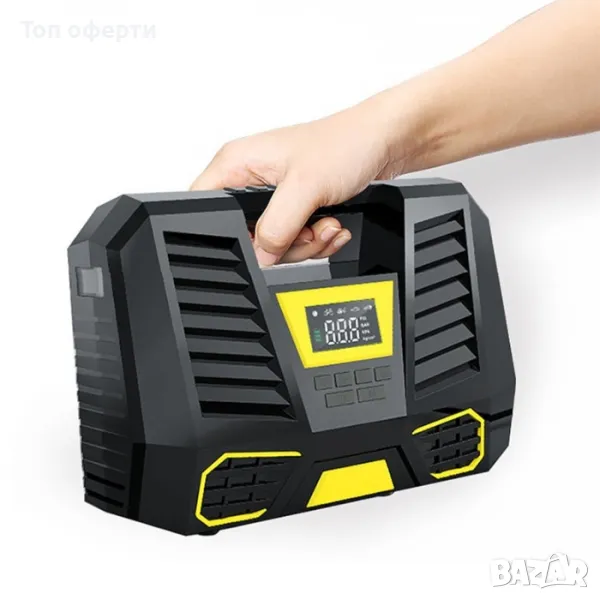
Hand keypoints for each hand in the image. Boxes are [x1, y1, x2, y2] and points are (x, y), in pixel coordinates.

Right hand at [191, 96, 403, 265]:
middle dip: (284, 243)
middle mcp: (251, 179)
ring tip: (326, 223)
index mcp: (236, 163)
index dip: (229, 233)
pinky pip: (295, 240)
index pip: (206, 207)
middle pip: (246, 237)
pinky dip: (316, 240)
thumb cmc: (345, 144)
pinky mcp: (295, 206)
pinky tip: (331, 225)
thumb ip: (276, 227)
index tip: (262, 240)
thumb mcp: (305, 187)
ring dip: (306, 242)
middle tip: (306, 228)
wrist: (382, 143)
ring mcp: (274, 196)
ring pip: (273, 244)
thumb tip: (261, 256)